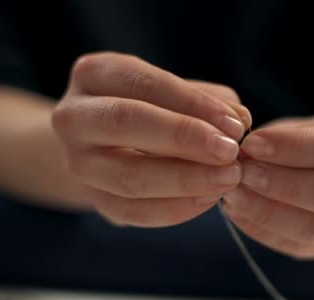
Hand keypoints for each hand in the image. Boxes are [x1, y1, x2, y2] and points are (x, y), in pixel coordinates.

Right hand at [52, 52, 250, 226]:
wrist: (102, 144)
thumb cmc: (151, 108)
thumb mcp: (175, 93)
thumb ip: (207, 102)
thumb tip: (240, 120)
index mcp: (95, 74)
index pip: (144, 84)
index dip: (192, 104)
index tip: (235, 124)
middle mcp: (73, 116)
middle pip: (125, 122)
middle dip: (184, 138)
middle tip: (230, 153)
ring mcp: (76, 162)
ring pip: (127, 176)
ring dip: (185, 181)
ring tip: (227, 179)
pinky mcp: (91, 199)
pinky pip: (133, 211)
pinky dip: (175, 209)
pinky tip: (208, 199)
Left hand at [222, 113, 313, 258]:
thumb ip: (290, 136)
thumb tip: (251, 149)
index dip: (294, 148)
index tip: (253, 142)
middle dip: (280, 184)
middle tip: (243, 171)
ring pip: (312, 228)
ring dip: (264, 211)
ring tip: (233, 193)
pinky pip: (296, 245)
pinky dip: (262, 229)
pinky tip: (237, 211)